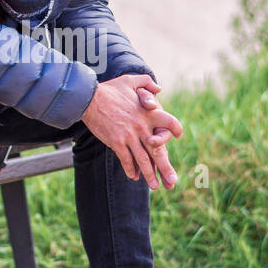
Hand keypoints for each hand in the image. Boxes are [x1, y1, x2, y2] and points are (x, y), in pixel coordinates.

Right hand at [81, 74, 182, 189]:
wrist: (89, 98)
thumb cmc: (109, 89)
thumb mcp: (130, 80)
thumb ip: (147, 83)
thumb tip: (159, 89)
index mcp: (149, 113)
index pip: (169, 122)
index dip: (175, 129)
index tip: (178, 136)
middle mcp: (142, 127)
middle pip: (158, 150)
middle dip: (165, 168)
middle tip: (172, 182)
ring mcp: (129, 136)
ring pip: (143, 160)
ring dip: (149, 175)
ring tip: (155, 186)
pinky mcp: (116, 142)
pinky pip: (126, 160)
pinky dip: (131, 170)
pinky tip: (134, 176)